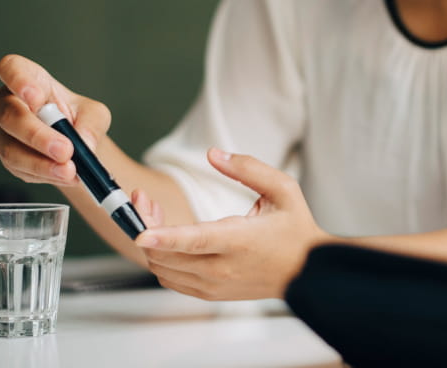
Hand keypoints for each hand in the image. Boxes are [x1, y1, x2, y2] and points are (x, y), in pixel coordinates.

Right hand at [0, 54, 110, 186]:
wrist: (76, 144)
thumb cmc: (79, 118)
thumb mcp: (95, 114)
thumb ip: (92, 124)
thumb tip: (83, 142)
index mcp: (28, 79)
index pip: (11, 69)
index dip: (18, 81)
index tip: (36, 98)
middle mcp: (7, 103)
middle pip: (10, 116)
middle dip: (38, 136)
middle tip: (66, 150)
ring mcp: (3, 132)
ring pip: (11, 149)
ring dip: (42, 163)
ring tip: (69, 170)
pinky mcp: (8, 158)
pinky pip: (21, 169)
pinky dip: (45, 174)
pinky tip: (65, 176)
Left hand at [134, 148, 329, 300]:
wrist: (306, 272)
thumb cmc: (295, 230)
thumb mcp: (282, 189)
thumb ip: (247, 168)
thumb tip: (213, 154)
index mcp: (241, 241)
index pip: (196, 241)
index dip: (165, 237)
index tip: (140, 234)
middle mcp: (224, 268)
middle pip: (168, 254)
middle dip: (145, 225)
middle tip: (142, 199)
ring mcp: (214, 285)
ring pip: (163, 268)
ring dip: (150, 243)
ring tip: (153, 215)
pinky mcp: (209, 293)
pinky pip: (171, 279)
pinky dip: (160, 259)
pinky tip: (166, 238)